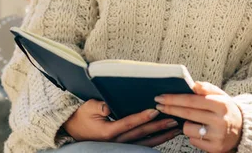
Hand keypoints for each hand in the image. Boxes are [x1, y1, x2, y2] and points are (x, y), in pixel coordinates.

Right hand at [62, 99, 181, 146]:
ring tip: (176, 128)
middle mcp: (117, 140)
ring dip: (162, 135)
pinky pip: (143, 144)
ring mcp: (122, 145)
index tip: (154, 111)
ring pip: (146, 141)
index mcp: (108, 131)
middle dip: (159, 127)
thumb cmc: (82, 117)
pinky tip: (167, 134)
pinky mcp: (125, 145)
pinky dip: (156, 139)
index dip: (141, 117)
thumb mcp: (87, 108)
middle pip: (141, 134)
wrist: (75, 131)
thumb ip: (98, 106)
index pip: (128, 123)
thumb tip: (108, 106)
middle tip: (173, 120)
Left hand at [154, 82, 242, 152]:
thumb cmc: (226, 110)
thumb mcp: (221, 95)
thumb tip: (193, 84)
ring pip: (188, 129)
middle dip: (170, 108)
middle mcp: (220, 121)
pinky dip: (193, 135)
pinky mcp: (215, 148)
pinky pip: (193, 141)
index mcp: (221, 105)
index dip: (174, 99)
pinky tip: (201, 131)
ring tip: (193, 121)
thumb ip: (207, 88)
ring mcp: (218, 136)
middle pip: (187, 114)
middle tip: (158, 104)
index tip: (161, 97)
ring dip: (185, 124)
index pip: (192, 100)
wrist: (243, 131)